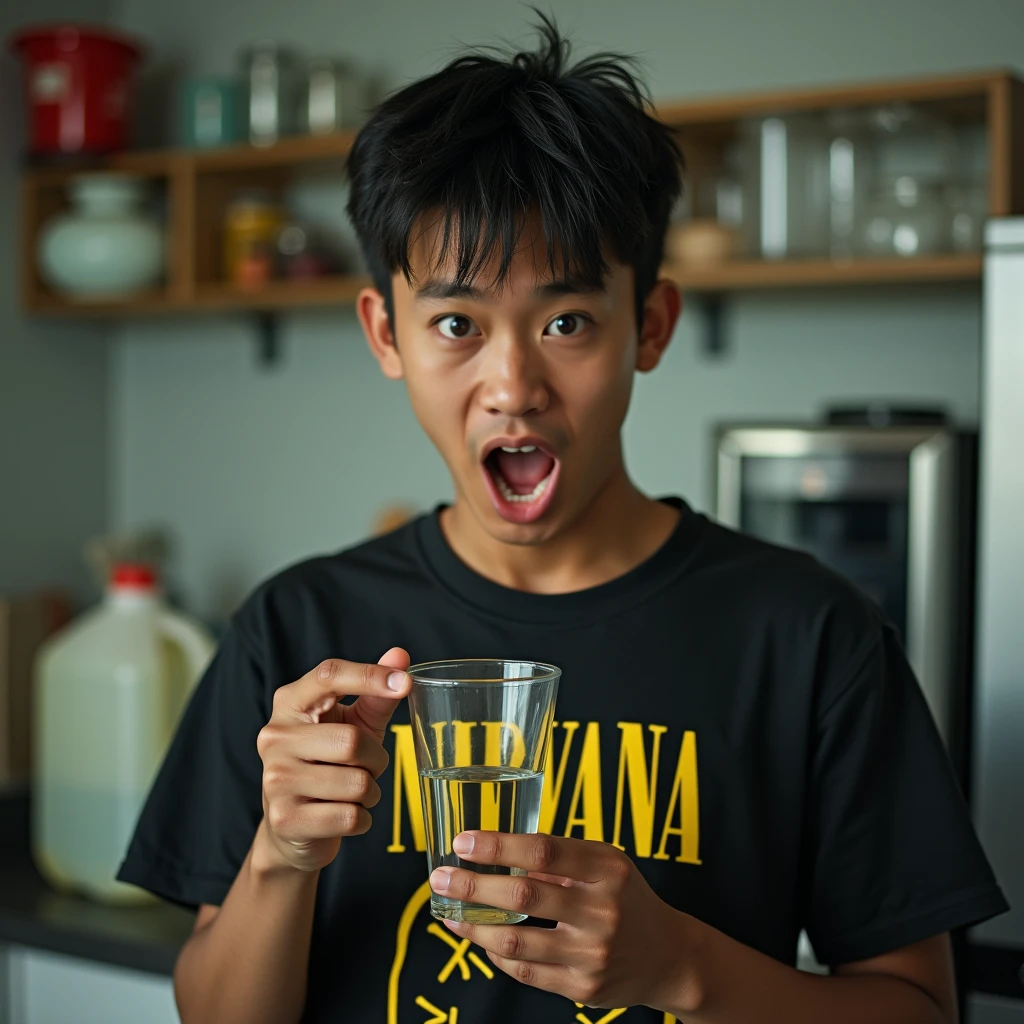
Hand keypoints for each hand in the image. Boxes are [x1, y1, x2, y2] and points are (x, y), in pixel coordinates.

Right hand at [255, 649, 411, 872]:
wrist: (294, 826)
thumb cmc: (329, 763)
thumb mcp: (354, 724)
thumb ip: (376, 693)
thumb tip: (400, 655)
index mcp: (290, 703)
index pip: (329, 675)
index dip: (369, 676)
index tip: (404, 683)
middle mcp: (274, 736)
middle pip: (352, 740)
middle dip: (376, 759)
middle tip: (368, 767)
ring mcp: (275, 779)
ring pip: (356, 783)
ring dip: (370, 791)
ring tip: (353, 792)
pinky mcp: (284, 818)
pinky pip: (350, 816)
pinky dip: (361, 818)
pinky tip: (344, 813)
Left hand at [430, 832, 695, 1012]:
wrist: (668, 956)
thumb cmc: (625, 897)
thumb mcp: (605, 863)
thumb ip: (560, 858)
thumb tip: (497, 854)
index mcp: (606, 870)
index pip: (544, 852)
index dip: (498, 846)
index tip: (463, 842)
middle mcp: (601, 912)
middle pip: (523, 897)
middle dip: (472, 887)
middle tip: (440, 877)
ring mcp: (591, 954)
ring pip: (516, 942)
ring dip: (473, 927)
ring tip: (448, 912)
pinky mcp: (582, 988)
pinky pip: (525, 972)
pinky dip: (495, 954)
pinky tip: (479, 938)